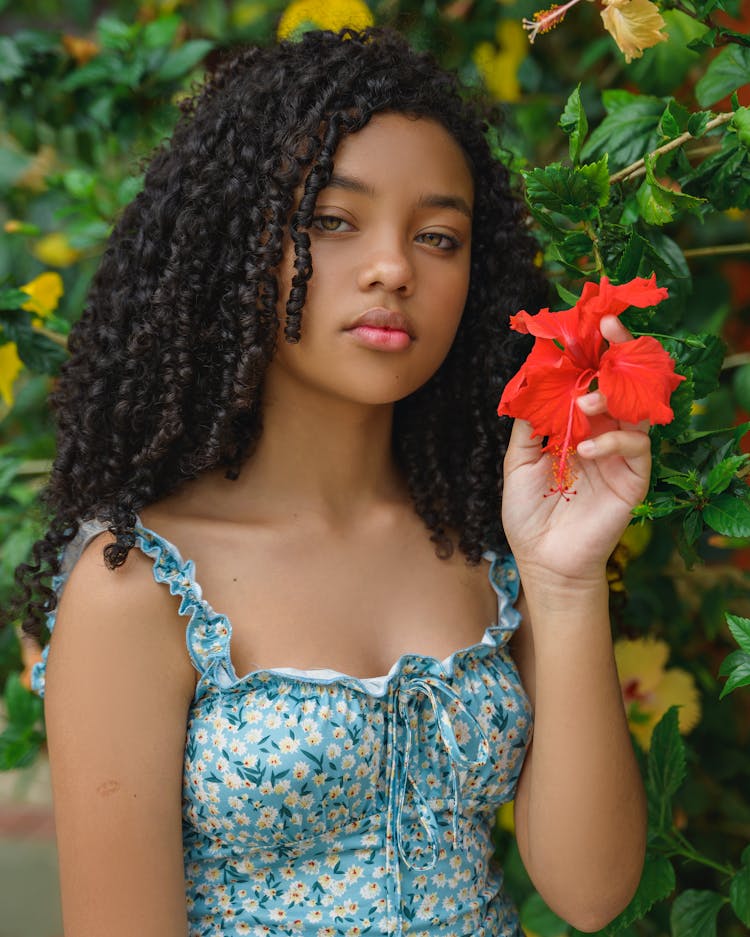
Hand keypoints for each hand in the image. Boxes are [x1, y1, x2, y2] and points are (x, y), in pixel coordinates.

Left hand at [501, 315, 651, 585]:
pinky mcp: (634, 478)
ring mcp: (620, 454)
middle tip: (607, 327)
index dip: (589, 350)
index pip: (589, 378)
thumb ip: (528, 422)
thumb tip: (532, 378)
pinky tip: (586, 450)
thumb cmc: (528, 513)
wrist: (542, 559)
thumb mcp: (517, 460)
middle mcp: (602, 431)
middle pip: (618, 381)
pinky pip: (636, 446)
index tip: (585, 321)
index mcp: (575, 424)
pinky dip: (613, 440)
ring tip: (586, 402)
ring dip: (612, 395)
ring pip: (634, 407)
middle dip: (615, 349)